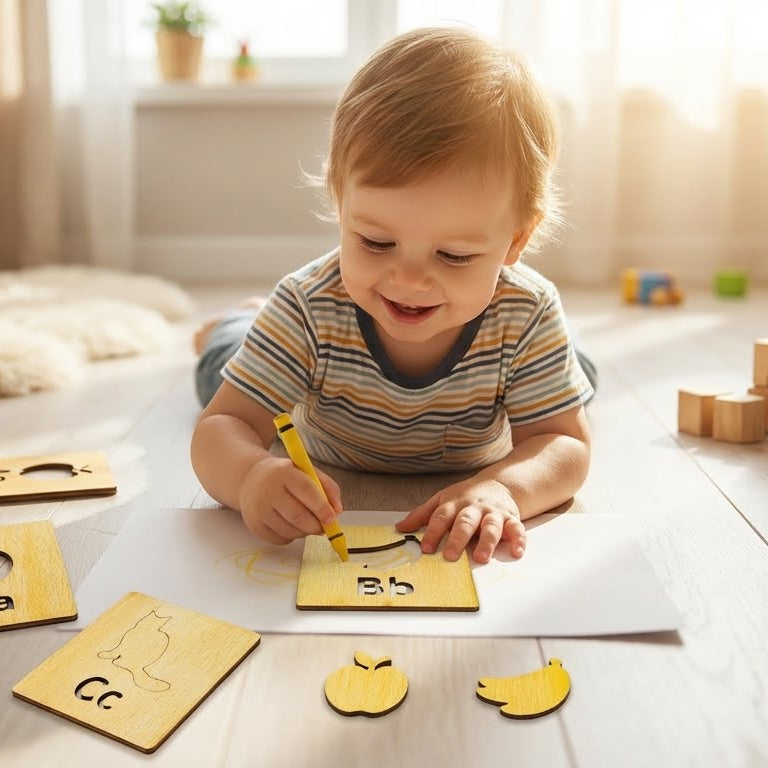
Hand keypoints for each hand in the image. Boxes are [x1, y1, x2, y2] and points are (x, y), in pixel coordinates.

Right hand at [238, 456, 342, 544]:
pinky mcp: (255, 525)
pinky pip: (281, 539)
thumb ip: (327, 487)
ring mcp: (258, 509)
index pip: (306, 490)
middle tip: (325, 527)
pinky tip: (291, 524)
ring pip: (290, 531)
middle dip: (316, 525)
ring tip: (307, 522)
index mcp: (283, 472)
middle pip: (297, 515)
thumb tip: (337, 511)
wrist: (251, 480)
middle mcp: (267, 490)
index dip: (321, 507)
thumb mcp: (307, 472)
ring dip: (305, 532)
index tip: (332, 518)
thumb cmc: (286, 477)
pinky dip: (292, 536)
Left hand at [395, 478, 525, 562]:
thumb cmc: (465, 497)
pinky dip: (518, 540)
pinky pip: (516, 529)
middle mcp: (473, 508)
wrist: (498, 485)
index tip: (425, 548)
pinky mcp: (511, 518)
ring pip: (491, 526)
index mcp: (454, 504)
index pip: (441, 517)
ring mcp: (493, 513)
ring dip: (487, 542)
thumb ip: (422, 515)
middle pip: (465, 522)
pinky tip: (516, 552)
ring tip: (481, 557)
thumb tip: (400, 528)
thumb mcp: (442, 500)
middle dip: (458, 539)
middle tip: (451, 556)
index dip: (432, 532)